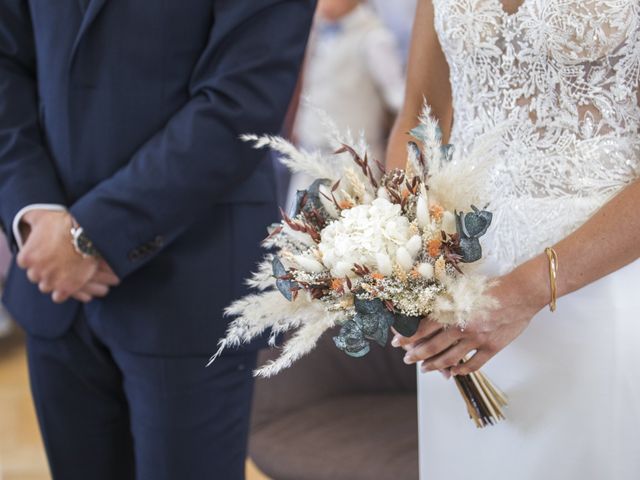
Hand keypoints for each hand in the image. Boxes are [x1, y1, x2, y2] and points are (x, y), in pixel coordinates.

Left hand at [17, 210, 117, 302]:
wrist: (88, 234)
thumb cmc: (65, 223)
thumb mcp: (42, 217)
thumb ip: (29, 219)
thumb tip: (24, 219)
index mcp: (26, 257)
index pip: (26, 263)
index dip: (37, 259)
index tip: (46, 255)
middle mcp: (36, 271)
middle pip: (36, 276)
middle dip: (44, 270)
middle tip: (57, 263)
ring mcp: (51, 281)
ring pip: (46, 287)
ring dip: (53, 281)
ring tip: (64, 273)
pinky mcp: (66, 289)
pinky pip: (58, 297)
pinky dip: (63, 292)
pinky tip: (68, 284)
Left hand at [392, 269, 545, 375]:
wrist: (520, 292)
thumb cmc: (491, 287)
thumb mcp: (462, 288)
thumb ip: (445, 300)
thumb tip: (427, 307)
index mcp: (452, 311)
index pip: (422, 329)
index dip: (407, 337)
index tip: (398, 342)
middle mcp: (461, 328)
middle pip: (432, 347)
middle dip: (416, 355)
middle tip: (407, 359)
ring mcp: (477, 340)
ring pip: (450, 359)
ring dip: (434, 365)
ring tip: (424, 368)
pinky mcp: (492, 347)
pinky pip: (473, 365)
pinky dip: (461, 370)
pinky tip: (453, 372)